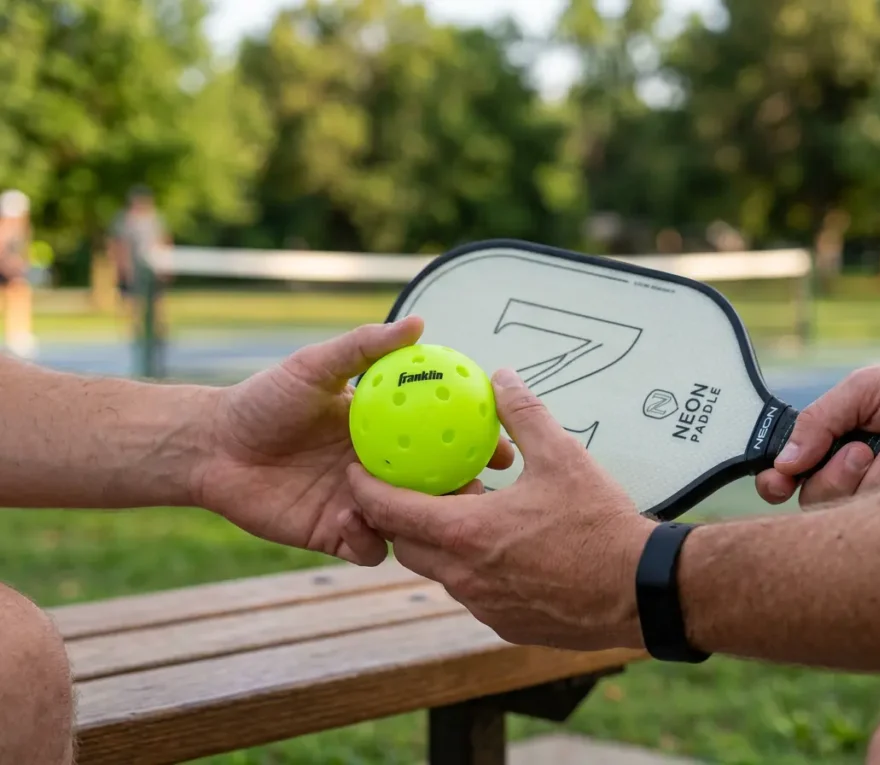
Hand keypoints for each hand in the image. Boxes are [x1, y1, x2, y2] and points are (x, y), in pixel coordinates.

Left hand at [192, 316, 514, 564]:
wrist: (213, 446)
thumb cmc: (263, 399)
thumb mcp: (315, 366)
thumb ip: (364, 347)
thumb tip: (418, 323)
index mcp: (384, 432)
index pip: (443, 441)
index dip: (476, 446)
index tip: (505, 448)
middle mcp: (380, 471)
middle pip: (437, 490)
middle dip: (466, 497)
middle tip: (484, 494)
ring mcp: (361, 505)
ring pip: (411, 525)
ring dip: (425, 527)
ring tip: (433, 520)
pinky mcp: (336, 536)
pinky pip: (368, 547)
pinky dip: (372, 540)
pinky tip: (358, 522)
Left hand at [348, 368, 656, 651]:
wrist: (638, 592)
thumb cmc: (598, 525)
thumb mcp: (562, 457)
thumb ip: (523, 414)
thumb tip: (501, 378)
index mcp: (466, 533)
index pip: (391, 512)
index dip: (365, 489)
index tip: (356, 469)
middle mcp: (463, 575)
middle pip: (406, 545)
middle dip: (397, 517)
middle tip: (407, 487)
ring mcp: (482, 605)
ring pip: (439, 570)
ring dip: (437, 541)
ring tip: (457, 510)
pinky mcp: (503, 624)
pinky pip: (469, 591)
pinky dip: (469, 566)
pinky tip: (496, 545)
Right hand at [757, 342, 879, 506]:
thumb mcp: (865, 389)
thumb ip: (818, 421)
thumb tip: (782, 461)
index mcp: (830, 439)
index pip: (785, 472)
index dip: (776, 482)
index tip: (780, 482)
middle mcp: (849, 471)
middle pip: (812, 499)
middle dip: (836, 475)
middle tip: (863, 450)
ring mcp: (879, 493)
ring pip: (849, 515)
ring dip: (876, 480)